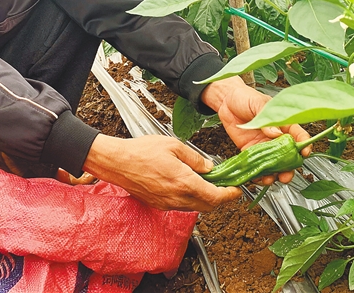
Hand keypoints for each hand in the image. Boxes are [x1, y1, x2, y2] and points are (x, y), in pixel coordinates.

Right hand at [82, 134, 240, 211]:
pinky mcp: (159, 204)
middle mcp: (177, 197)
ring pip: (195, 207)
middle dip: (220, 198)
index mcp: (184, 182)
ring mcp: (167, 203)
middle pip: (208, 206)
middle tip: (225, 186)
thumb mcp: (174, 145)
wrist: (117, 162)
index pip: (215, 197)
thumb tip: (208, 166)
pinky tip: (188, 185)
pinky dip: (190, 198)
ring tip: (207, 183)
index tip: (236, 190)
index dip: (229, 195)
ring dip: (205, 199)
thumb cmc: (141, 152)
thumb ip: (195, 158)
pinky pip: (181, 205)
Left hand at [200, 76, 311, 184]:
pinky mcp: (251, 151)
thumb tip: (276, 132)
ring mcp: (264, 145)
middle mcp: (275, 136)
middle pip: (288, 155)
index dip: (304, 144)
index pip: (298, 134)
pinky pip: (258, 165)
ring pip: (274, 163)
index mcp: (282, 121)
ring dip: (275, 174)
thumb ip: (267, 119)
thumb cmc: (244, 97)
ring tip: (271, 178)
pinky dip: (259, 174)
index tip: (305, 152)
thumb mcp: (257, 103)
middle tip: (287, 174)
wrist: (226, 101)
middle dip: (289, 167)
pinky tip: (258, 178)